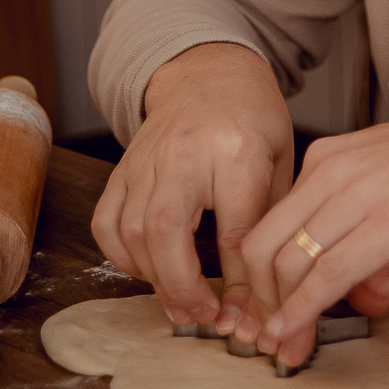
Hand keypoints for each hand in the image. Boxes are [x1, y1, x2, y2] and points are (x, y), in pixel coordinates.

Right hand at [91, 43, 293, 330]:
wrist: (209, 72)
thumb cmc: (253, 119)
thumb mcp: (280, 162)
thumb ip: (271, 226)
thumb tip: (264, 299)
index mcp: (237, 150)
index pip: (236, 231)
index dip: (241, 283)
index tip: (248, 312)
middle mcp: (185, 153)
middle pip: (167, 232)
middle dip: (182, 287)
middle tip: (203, 316)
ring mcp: (146, 159)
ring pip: (133, 232)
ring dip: (155, 280)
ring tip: (182, 303)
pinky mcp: (122, 167)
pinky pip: (107, 223)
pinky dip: (123, 257)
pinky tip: (150, 269)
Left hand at [236, 93, 388, 366]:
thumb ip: (361, 217)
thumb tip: (354, 278)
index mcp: (331, 157)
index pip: (269, 223)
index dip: (256, 276)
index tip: (261, 309)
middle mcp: (333, 171)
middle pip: (264, 246)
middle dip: (258, 301)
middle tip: (264, 337)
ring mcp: (358, 196)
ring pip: (288, 265)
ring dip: (279, 316)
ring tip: (283, 348)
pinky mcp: (388, 227)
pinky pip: (326, 277)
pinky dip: (301, 312)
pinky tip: (293, 335)